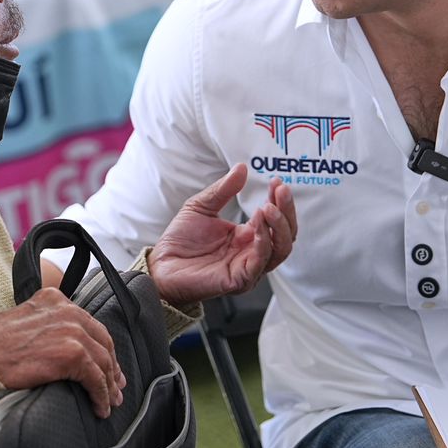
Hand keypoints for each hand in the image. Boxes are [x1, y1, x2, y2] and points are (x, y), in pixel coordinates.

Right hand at [0, 288, 124, 417]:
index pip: (89, 324)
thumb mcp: (22, 321)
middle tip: (116, 387)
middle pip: (102, 340)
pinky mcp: (70, 355)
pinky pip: (96, 379)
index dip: (102, 348)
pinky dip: (100, 396)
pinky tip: (99, 408)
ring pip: (103, 361)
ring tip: (110, 403)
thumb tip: (64, 346)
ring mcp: (70, 331)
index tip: (108, 366)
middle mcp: (66, 310)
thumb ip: (46, 325)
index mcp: (54, 299)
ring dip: (108, 386)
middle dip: (111, 367)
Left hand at [148, 165, 296, 305]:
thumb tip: (242, 168)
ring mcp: (248, 267)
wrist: (161, 264)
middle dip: (286, 211)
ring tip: (268, 207)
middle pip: (286, 235)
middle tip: (281, 190)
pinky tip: (258, 224)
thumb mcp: (202, 207)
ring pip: (280, 250)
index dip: (279, 200)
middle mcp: (252, 253)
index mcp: (246, 236)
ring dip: (279, 226)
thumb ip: (223, 190)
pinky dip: (264, 242)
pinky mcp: (240, 280)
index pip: (275, 219)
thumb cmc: (180, 241)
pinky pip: (260, 262)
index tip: (277, 182)